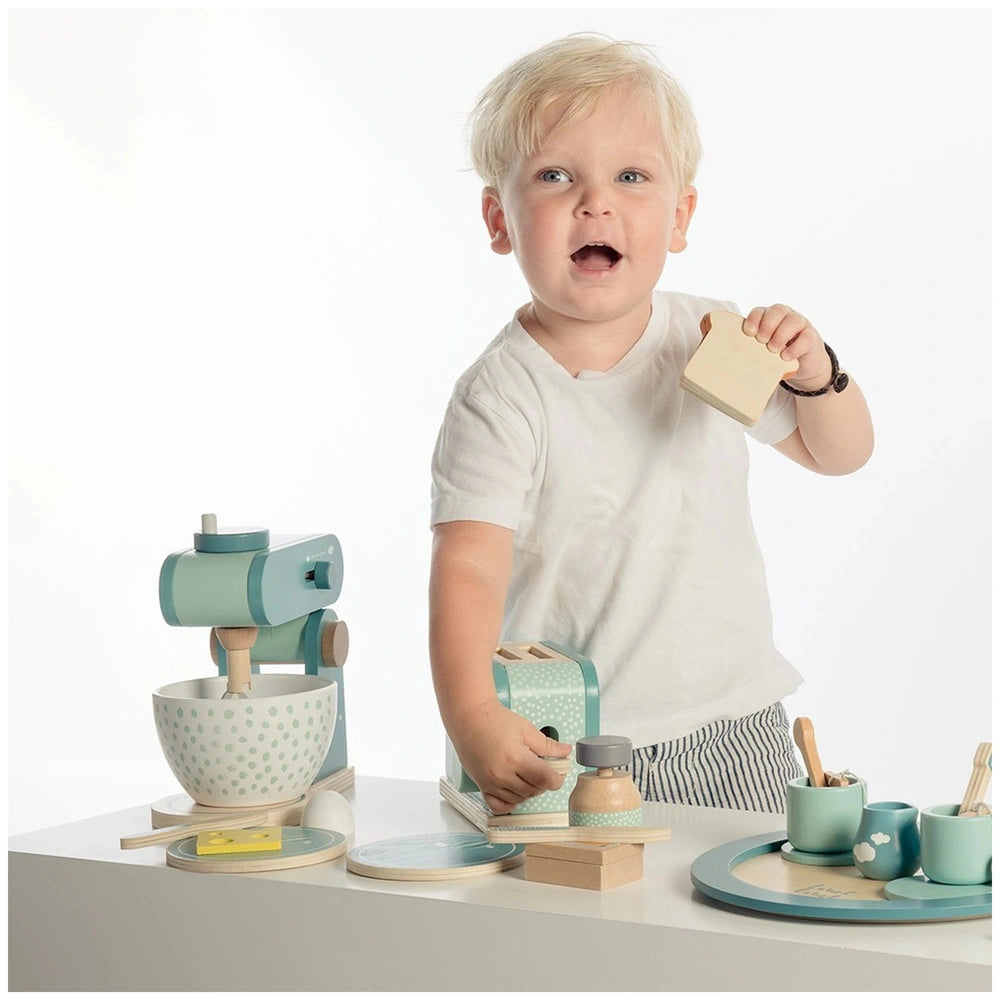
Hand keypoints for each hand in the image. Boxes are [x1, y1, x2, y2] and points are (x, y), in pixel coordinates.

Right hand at [448, 699, 571, 814]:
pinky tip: (515, 791)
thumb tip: (566, 752)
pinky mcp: (481, 785)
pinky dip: (510, 803)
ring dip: (529, 790)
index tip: (558, 772)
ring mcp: (490, 782)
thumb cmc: (495, 720)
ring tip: (527, 773)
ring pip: (519, 798)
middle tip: (543, 768)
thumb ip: (548, 745)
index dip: (557, 778)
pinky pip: (498, 806)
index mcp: (516, 758)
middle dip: (543, 782)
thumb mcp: (526, 729)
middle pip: (534, 790)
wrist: (469, 718)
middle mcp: (502, 774)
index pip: (545, 779)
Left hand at [743, 304, 830, 392]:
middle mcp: (785, 316)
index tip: (749, 332)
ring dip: (781, 335)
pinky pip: (806, 337)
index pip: (760, 311)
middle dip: (768, 325)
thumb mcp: (761, 349)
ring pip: (793, 320)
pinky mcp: (812, 338)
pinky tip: (786, 357)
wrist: (801, 365)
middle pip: (777, 310)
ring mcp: (800, 325)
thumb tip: (732, 355)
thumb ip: (751, 346)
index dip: (754, 319)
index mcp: (768, 317)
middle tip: (761, 341)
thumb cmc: (775, 355)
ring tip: (773, 350)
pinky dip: (794, 348)